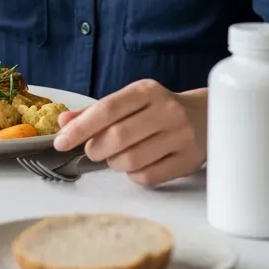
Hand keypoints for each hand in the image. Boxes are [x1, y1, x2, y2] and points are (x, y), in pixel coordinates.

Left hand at [51, 79, 207, 187]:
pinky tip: (137, 165)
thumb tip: (63, 123)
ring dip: (113, 163)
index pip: (106, 109)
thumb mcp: (130, 101)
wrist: (207, 116)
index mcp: (147, 91)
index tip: (61, 142)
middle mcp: (166, 110)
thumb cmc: (158, 109)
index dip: (80, 128)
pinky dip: (133, 175)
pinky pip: (147, 177)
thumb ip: (95, 112)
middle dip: (95, 149)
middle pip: (117, 137)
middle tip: (92, 151)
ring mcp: (181, 136)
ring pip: (130, 160)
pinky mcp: (188, 161)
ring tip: (117, 156)